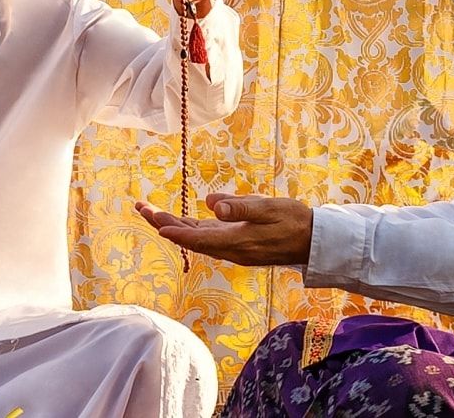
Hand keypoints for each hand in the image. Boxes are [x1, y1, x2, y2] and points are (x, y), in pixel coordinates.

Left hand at [134, 192, 313, 266]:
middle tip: (141, 207)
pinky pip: (206, 237)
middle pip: (191, 238)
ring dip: (172, 224)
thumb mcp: (269, 208)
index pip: (200, 238)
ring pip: (195, 237)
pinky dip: (188, 227)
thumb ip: (241, 207)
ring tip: (150, 211)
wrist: (312, 241)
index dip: (177, 231)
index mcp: (237, 242)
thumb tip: (212, 204)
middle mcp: (230, 249)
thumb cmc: (293, 221)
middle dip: (164, 223)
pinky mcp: (235, 243)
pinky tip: (178, 219)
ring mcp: (232, 247)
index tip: (157, 223)